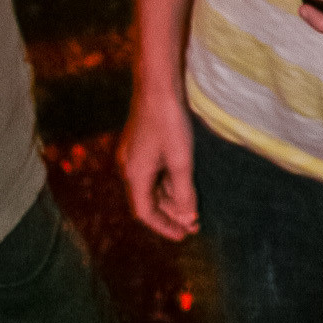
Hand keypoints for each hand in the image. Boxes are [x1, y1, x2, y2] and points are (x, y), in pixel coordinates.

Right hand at [119, 87, 199, 240]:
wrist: (157, 86)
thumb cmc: (169, 123)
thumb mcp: (181, 162)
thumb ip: (183, 193)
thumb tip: (187, 219)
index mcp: (134, 175)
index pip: (145, 213)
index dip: (164, 227)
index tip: (184, 236)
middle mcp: (128, 167)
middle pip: (147, 200)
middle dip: (170, 214)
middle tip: (194, 224)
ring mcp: (133, 154)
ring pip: (150, 186)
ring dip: (170, 198)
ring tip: (192, 207)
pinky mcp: (139, 143)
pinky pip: (151, 171)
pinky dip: (166, 182)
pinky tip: (183, 184)